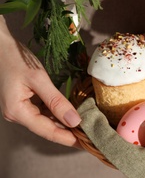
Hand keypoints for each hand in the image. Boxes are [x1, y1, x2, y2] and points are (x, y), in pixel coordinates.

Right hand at [0, 16, 80, 147]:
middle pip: (47, 128)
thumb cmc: (17, 60)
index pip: (47, 131)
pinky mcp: (26, 101)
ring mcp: (21, 108)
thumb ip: (56, 101)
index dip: (68, 138)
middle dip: (69, 133)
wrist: (0, 47)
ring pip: (47, 121)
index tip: (86, 143)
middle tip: (90, 136)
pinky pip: (44, 111)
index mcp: (18, 112)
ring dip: (65, 124)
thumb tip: (74, 120)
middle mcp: (18, 114)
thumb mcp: (39, 79)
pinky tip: (73, 114)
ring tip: (85, 128)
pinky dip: (58, 113)